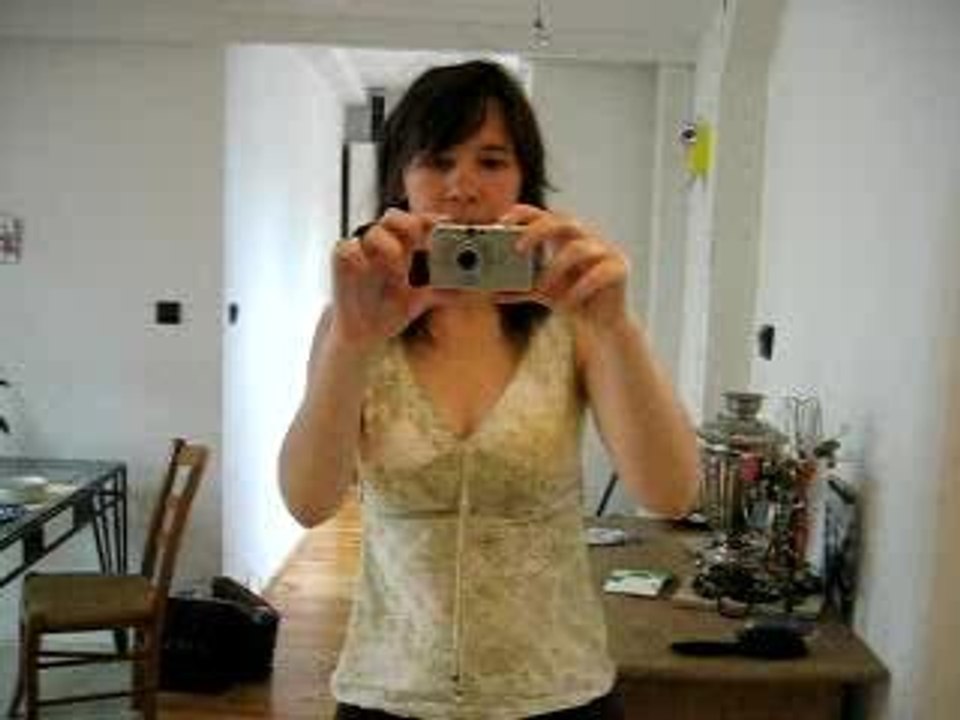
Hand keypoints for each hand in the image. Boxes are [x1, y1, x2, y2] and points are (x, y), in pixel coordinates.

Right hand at [328, 209, 448, 352]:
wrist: (365, 329)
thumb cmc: (394, 304)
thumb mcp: (425, 298)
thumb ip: (447, 291)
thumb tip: (474, 290)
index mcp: (405, 243)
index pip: (418, 220)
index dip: (431, 220)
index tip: (445, 226)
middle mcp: (384, 240)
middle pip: (394, 216)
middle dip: (409, 225)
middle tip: (420, 239)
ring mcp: (361, 249)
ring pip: (372, 230)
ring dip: (388, 248)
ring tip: (399, 274)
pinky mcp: (341, 261)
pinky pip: (348, 249)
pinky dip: (360, 259)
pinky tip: (370, 273)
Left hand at [495, 205, 630, 329]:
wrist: (602, 324)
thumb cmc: (572, 299)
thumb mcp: (541, 292)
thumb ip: (518, 288)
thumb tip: (490, 291)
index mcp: (566, 238)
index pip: (544, 214)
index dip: (523, 214)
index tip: (501, 222)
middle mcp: (586, 238)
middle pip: (562, 220)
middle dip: (537, 231)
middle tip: (518, 249)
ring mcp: (605, 251)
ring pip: (577, 248)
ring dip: (555, 270)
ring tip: (543, 290)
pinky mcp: (619, 268)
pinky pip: (597, 274)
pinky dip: (578, 289)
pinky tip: (567, 304)